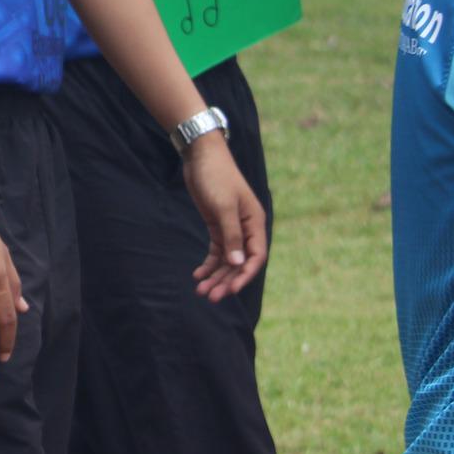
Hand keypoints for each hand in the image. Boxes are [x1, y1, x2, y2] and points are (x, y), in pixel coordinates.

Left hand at [181, 134, 267, 300]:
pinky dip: (208, 263)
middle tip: (210, 297)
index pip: (255, 257)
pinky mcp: (217, 225)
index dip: (244, 276)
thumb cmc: (217, 177)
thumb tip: (238, 264)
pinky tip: (197, 274)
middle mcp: (246, 229)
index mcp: (255, 223)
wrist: (202, 156)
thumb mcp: (224, 207)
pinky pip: (216, 251)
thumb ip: (231, 236)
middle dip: (226, 280)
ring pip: (226, 259)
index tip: (230, 291)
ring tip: (201, 291)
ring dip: (215, 275)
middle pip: (239, 262)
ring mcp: (231, 228)